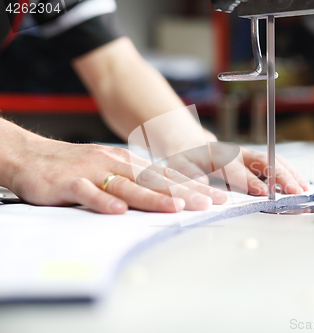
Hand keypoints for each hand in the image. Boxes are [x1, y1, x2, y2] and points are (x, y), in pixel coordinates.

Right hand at [7, 136, 227, 213]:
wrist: (32, 156)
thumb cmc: (77, 166)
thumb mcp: (113, 169)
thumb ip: (138, 181)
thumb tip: (171, 195)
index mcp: (129, 163)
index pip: (167, 176)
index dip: (193, 187)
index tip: (217, 197)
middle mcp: (116, 165)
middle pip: (155, 181)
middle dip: (185, 193)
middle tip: (209, 203)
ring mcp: (93, 172)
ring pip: (128, 186)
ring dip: (153, 197)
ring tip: (176, 207)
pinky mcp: (69, 183)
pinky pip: (88, 193)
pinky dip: (103, 201)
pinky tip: (118, 210)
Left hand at [163, 142, 309, 196]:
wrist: (189, 145)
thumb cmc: (184, 160)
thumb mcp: (179, 169)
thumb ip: (192, 179)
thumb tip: (206, 191)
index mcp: (218, 156)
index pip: (236, 169)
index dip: (249, 181)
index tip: (263, 192)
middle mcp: (237, 153)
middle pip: (262, 161)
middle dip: (280, 176)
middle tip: (295, 191)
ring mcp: (248, 155)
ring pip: (273, 160)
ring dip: (289, 174)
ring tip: (304, 189)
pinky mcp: (254, 160)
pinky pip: (276, 163)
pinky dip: (290, 172)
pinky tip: (301, 184)